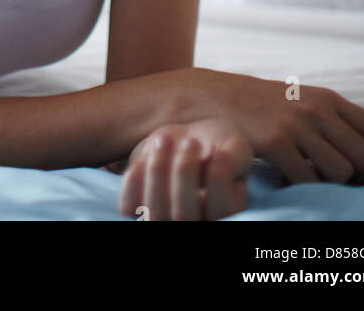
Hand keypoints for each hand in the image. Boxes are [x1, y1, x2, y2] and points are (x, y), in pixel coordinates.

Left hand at [117, 118, 251, 220]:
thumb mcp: (234, 146)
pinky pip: (128, 205)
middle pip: (183, 216)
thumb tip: (215, 162)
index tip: (218, 152)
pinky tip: (148, 152)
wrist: (186, 140)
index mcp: (225, 215)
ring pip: (155, 213)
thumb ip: (235, 156)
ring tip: (165, 139)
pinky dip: (134, 178)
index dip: (219, 179)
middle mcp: (193, 223)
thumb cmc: (216, 145)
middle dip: (184, 172)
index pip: (222, 211)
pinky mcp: (137, 206)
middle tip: (191, 142)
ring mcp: (163, 218)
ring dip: (158, 171)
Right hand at [171, 68, 363, 186]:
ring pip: (342, 173)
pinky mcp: (275, 142)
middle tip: (346, 184)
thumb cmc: (263, 107)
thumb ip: (333, 120)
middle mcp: (318, 110)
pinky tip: (292, 180)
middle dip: (363, 179)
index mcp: (329, 100)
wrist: (216, 98)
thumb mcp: (302, 101)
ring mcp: (296, 125)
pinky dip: (306, 188)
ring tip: (315, 179)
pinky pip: (308, 179)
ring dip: (333, 185)